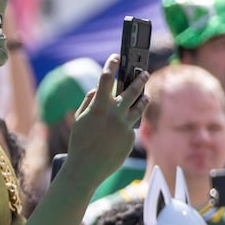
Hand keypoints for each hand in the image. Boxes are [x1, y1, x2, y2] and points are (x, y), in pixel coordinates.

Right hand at [62, 54, 147, 188]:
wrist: (86, 168)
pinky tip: (126, 123)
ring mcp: (125, 125)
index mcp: (99, 106)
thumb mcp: (79, 119)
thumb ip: (89, 101)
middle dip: (140, 77)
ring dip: (143, 97)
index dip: (112, 64)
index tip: (116, 57)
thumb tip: (98, 90)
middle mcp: (115, 113)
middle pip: (133, 88)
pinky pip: (132, 124)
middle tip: (144, 72)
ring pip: (140, 105)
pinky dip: (129, 122)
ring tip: (145, 94)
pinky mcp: (131, 137)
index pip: (108, 77)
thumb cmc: (80, 142)